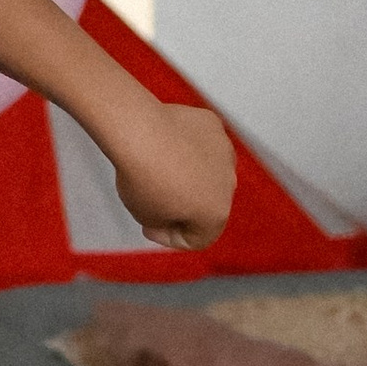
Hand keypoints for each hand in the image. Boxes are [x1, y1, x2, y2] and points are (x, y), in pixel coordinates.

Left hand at [111, 101, 235, 248]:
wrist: (138, 133)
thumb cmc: (142, 175)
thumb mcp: (147, 217)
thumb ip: (165, 223)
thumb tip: (172, 210)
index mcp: (216, 213)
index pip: (198, 238)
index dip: (169, 237)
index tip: (151, 227)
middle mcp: (228, 183)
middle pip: (206, 203)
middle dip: (182, 205)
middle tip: (154, 201)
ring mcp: (224, 153)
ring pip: (207, 172)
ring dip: (187, 176)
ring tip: (157, 171)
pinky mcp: (213, 128)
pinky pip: (200, 144)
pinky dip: (185, 148)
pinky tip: (163, 147)